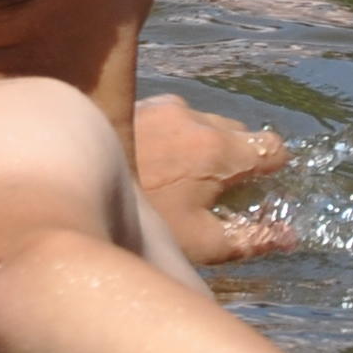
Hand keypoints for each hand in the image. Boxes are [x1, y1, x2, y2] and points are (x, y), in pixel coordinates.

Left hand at [134, 94, 294, 263]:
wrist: (63, 193)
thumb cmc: (141, 226)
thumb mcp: (201, 244)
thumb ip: (251, 237)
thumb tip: (289, 235)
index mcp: (219, 150)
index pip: (273, 147)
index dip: (272, 170)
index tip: (259, 189)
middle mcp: (197, 118)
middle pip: (239, 135)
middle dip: (234, 159)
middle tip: (212, 194)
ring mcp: (164, 108)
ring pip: (204, 124)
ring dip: (202, 146)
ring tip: (176, 181)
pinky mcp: (136, 108)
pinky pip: (172, 120)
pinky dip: (173, 138)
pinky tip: (152, 165)